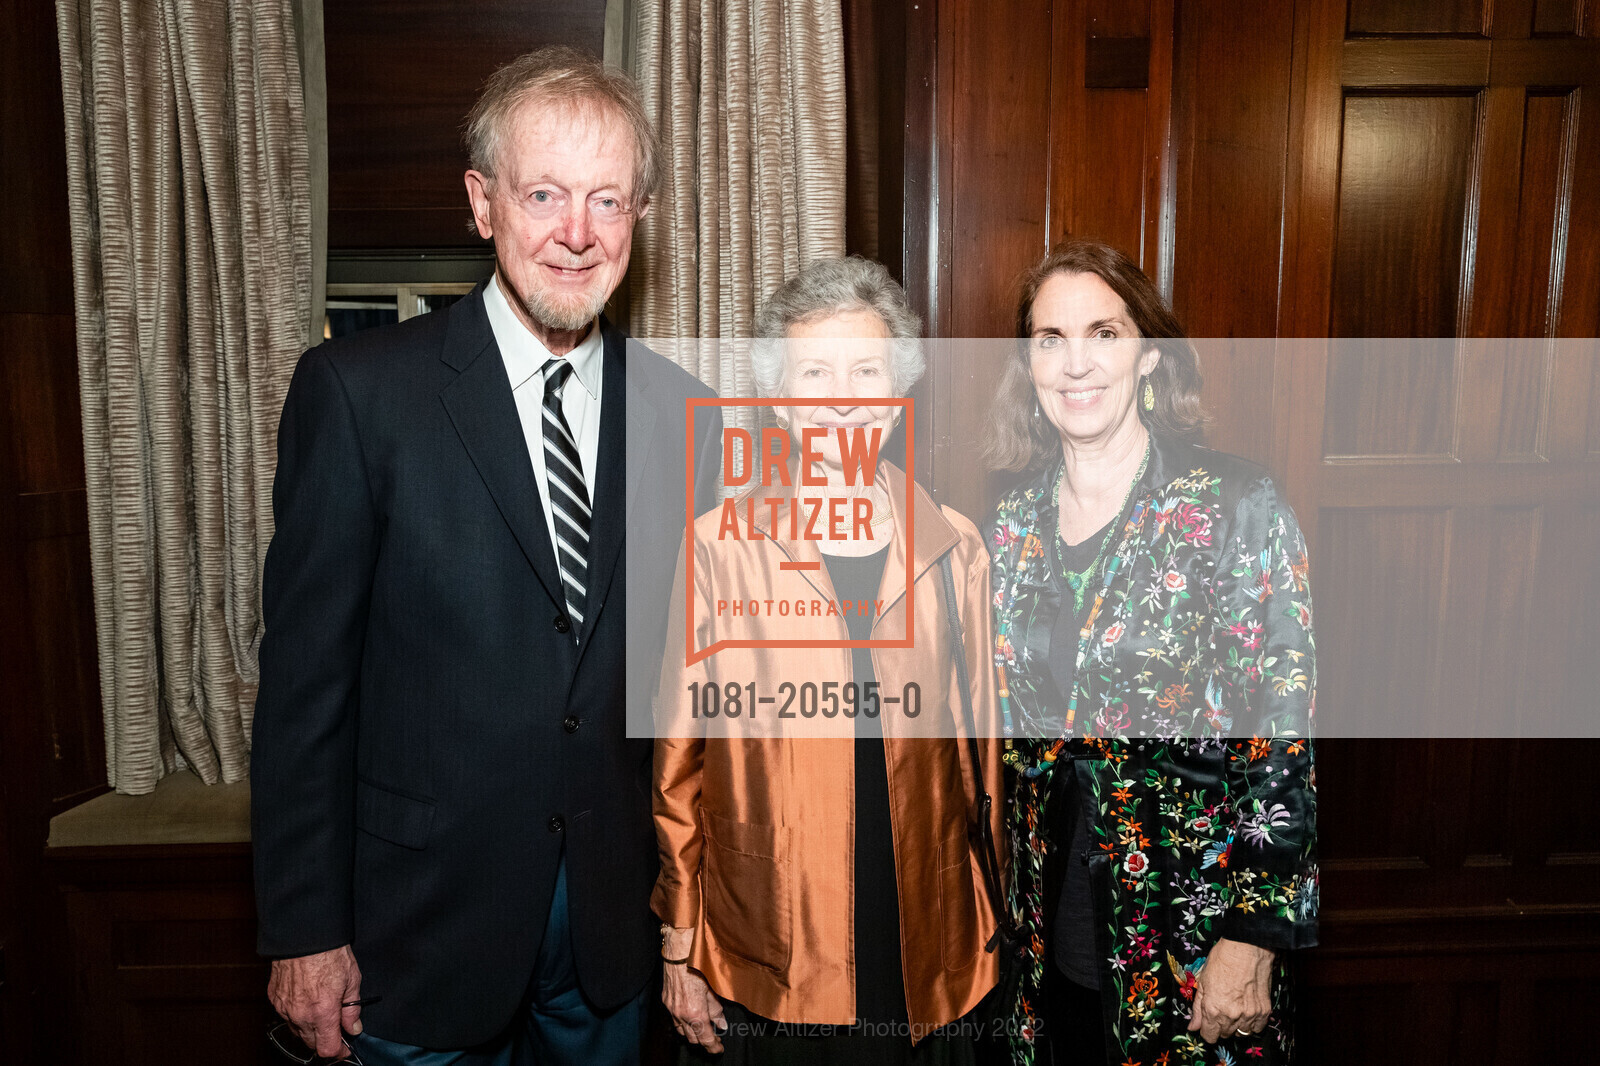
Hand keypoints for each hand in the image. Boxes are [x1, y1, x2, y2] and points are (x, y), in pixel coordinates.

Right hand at [268, 945, 363, 1059]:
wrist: (304, 935)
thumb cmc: (329, 953)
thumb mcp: (352, 979)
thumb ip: (352, 1009)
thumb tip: (354, 1027)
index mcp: (322, 1012)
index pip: (327, 1049)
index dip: (339, 1051)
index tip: (345, 1047)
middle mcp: (301, 1015)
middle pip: (312, 1043)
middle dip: (325, 1039)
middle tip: (336, 1026)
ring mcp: (285, 1008)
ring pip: (298, 1030)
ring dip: (310, 1027)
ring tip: (322, 1008)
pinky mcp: (275, 999)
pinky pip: (287, 1016)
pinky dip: (297, 1014)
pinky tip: (307, 1000)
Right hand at [661, 928, 725, 1053]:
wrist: (679, 959)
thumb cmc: (697, 971)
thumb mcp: (712, 992)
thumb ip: (717, 1010)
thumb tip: (721, 1024)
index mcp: (696, 1014)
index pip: (706, 1040)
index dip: (714, 1047)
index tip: (719, 1048)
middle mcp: (682, 1016)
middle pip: (694, 1040)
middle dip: (705, 1042)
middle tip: (715, 1039)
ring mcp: (672, 1011)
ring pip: (682, 1033)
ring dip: (693, 1035)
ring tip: (703, 1030)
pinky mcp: (666, 1004)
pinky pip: (674, 1021)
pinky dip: (683, 1025)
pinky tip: (690, 1020)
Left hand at [1187, 938, 1272, 1043]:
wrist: (1247, 948)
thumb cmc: (1222, 959)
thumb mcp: (1203, 981)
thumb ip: (1197, 1008)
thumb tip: (1193, 1027)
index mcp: (1213, 1010)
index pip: (1209, 1037)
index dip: (1206, 1031)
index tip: (1207, 1023)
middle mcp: (1231, 1016)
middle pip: (1225, 1035)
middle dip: (1220, 1026)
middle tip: (1221, 1009)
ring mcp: (1250, 1015)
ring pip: (1241, 1033)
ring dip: (1236, 1026)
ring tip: (1234, 1009)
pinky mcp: (1264, 1011)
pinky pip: (1257, 1028)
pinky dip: (1252, 1024)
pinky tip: (1247, 1011)